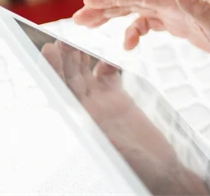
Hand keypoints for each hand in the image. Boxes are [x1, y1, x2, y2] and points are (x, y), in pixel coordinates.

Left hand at [41, 42, 209, 194]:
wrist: (162, 170)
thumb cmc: (142, 166)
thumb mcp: (122, 150)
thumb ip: (106, 133)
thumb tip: (90, 118)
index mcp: (87, 121)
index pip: (64, 90)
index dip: (54, 70)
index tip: (47, 51)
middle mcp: (92, 112)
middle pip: (72, 80)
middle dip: (64, 59)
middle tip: (58, 39)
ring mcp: (106, 106)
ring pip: (86, 77)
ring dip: (79, 60)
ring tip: (71, 43)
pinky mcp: (120, 103)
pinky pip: (107, 80)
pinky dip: (104, 67)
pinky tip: (102, 58)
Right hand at [73, 0, 209, 67]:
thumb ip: (200, 7)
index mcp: (183, 0)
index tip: (88, 1)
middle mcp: (179, 2)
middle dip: (105, 5)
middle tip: (77, 17)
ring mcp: (180, 13)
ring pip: (139, 10)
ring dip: (113, 16)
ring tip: (87, 26)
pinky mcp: (184, 25)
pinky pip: (152, 23)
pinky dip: (135, 30)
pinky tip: (128, 44)